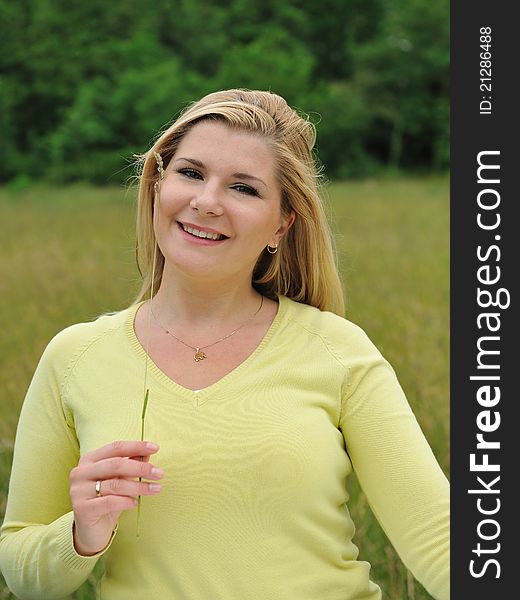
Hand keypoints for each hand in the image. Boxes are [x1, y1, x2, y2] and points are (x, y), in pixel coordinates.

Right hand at [70, 440, 162, 555]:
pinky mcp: (81, 509)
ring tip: (155, 489)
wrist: (91, 531)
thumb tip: (148, 451)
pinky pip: (109, 502)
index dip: (136, 446)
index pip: (115, 448)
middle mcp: (80, 473)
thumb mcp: (120, 479)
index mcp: (89, 460)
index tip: (155, 448)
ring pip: (115, 484)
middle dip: (141, 468)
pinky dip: (126, 501)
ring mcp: (78, 491)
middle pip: (116, 464)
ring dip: (139, 486)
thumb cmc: (107, 500)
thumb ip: (131, 463)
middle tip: (159, 473)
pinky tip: (136, 503)